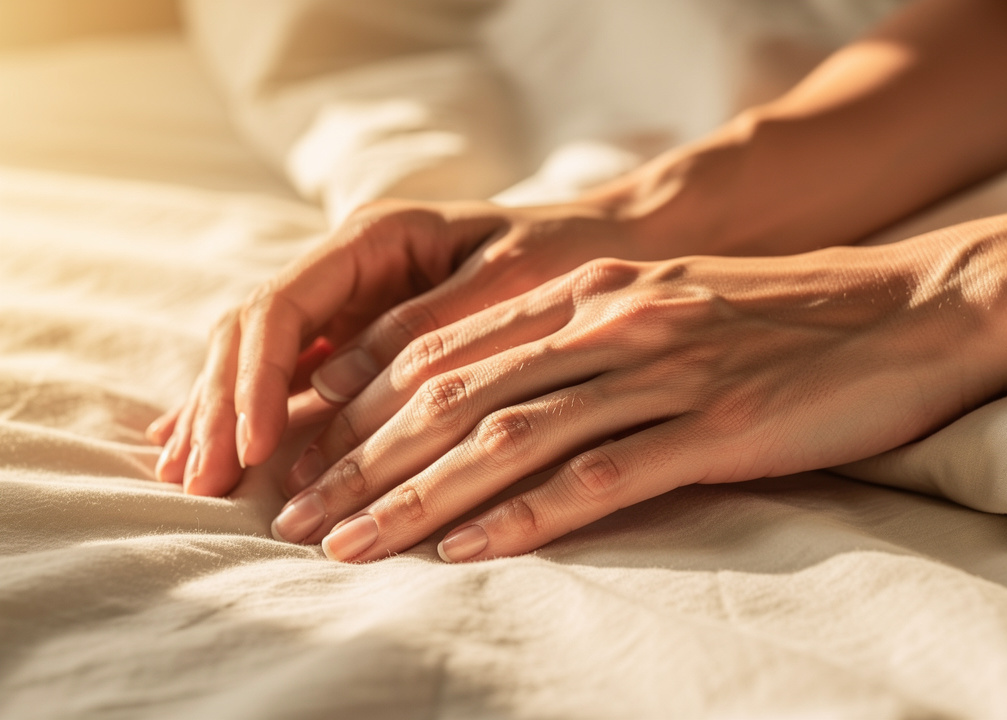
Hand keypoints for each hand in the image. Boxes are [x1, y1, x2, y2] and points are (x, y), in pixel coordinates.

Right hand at [147, 198, 658, 495]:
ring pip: (261, 355)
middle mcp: (348, 263)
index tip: (250, 446)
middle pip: (253, 332)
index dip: (257, 377)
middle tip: (197, 485)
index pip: (284, 305)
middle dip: (222, 406)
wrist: (606, 246)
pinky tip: (225, 457)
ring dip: (224, 415)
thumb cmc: (567, 257)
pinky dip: (258, 416)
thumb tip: (335, 381)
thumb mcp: (511, 282)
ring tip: (189, 481)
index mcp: (375, 235)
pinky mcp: (361, 337)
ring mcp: (349, 300)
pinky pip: (293, 375)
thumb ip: (428, 326)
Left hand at [265, 246, 1005, 562]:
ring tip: (350, 546)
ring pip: (509, 438)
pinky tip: (469, 551)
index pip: (447, 349)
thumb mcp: (671, 304)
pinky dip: (525, 516)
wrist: (912, 308)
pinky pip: (601, 476)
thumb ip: (587, 338)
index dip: (364, 406)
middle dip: (363, 461)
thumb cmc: (789, 317)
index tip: (309, 454)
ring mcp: (663, 371)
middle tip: (297, 515)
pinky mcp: (716, 425)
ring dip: (418, 497)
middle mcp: (612, 322)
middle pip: (456, 397)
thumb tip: (505, 391)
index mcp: (592, 290)